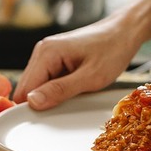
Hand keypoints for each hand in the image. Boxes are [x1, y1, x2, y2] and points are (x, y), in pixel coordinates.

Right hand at [13, 11, 139, 109]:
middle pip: (27, 89)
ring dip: (51, 96)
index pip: (25, 90)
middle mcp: (42, 51)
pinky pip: (47, 81)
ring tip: (75, 93)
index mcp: (46, 53)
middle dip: (43, 102)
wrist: (125, 32)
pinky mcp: (54, 59)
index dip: (34, 107)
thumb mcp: (91, 77)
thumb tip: (32, 102)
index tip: (51, 118)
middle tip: (68, 105)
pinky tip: (74, 87)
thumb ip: (60, 90)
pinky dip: (57, 89)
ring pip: (37, 86)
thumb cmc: (112, 50)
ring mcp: (47, 54)